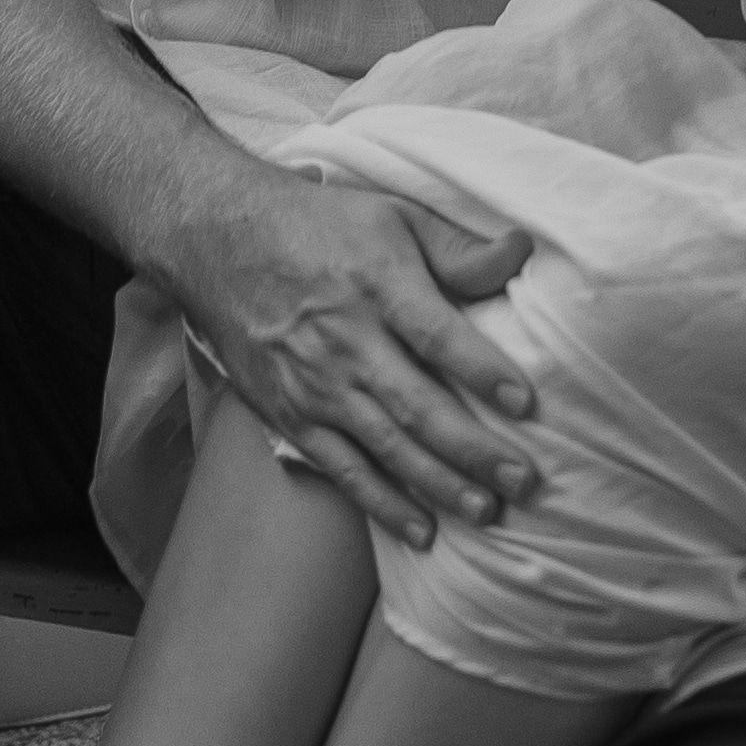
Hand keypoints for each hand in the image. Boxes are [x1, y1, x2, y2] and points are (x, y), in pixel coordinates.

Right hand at [164, 153, 547, 550]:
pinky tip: (423, 531)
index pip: (436, 334)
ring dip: (439, 485)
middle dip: (473, 449)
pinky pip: (344, 469)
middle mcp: (345, 340)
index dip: (482, 370)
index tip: (526, 403)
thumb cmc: (320, 225)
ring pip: (387, 447)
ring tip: (488, 512)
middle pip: (417, 405)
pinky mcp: (291, 416)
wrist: (218, 242)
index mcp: (376, 283)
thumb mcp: (392, 214)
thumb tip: (523, 254)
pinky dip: (383, 504)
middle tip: (523, 480)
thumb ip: (458, 246)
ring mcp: (315, 386)